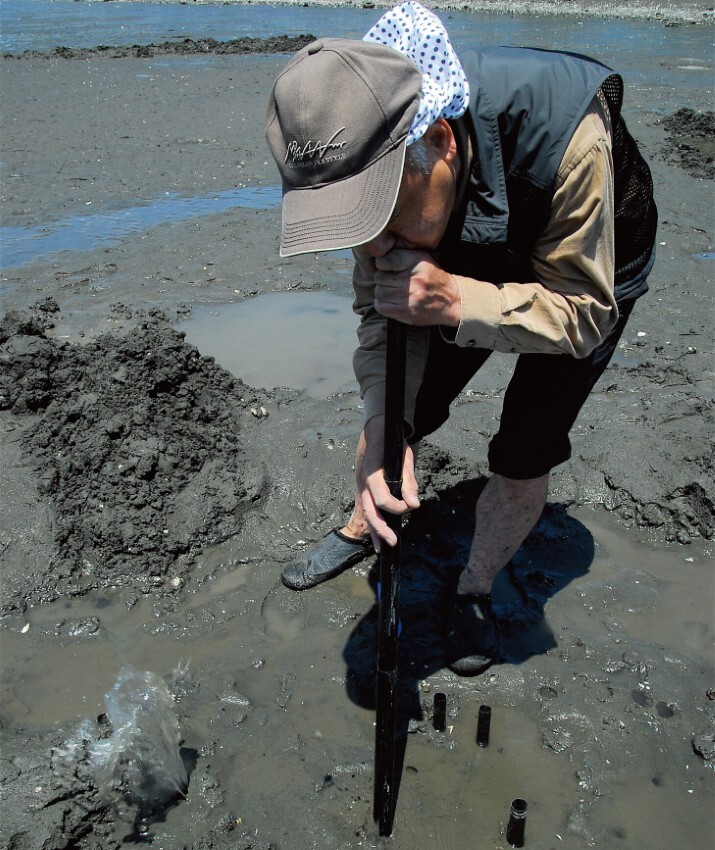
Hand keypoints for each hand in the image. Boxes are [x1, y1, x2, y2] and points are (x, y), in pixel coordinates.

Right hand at [356, 415, 419, 549]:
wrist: (375, 430)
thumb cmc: (391, 442)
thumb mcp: (405, 458)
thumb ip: (409, 482)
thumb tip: (414, 505)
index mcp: (372, 474)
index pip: (382, 499)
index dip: (397, 507)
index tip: (409, 506)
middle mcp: (363, 483)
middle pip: (369, 511)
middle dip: (381, 529)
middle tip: (394, 543)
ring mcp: (361, 486)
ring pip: (365, 513)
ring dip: (374, 531)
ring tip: (382, 549)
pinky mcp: (363, 489)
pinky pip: (366, 508)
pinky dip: (372, 523)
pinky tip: (377, 537)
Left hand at [373, 249, 459, 326]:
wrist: (451, 300)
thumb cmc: (433, 278)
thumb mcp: (422, 259)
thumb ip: (400, 255)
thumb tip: (372, 262)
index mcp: (418, 262)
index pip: (386, 260)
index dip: (381, 264)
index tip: (385, 268)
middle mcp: (414, 279)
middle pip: (380, 277)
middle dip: (382, 279)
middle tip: (391, 282)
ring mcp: (410, 297)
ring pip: (379, 292)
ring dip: (382, 292)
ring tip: (392, 292)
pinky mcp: (406, 312)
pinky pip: (381, 306)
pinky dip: (382, 304)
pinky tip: (391, 301)